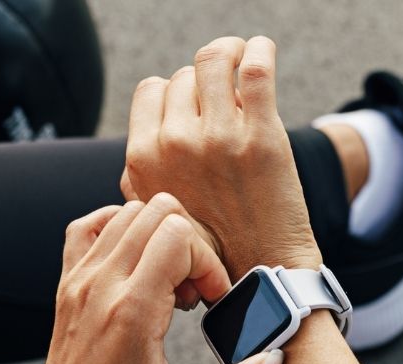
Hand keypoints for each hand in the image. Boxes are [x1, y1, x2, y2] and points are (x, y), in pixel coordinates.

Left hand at [13, 194, 283, 363]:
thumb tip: (272, 363)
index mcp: (131, 312)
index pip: (180, 236)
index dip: (208, 264)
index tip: (210, 304)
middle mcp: (101, 285)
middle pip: (157, 212)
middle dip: (190, 245)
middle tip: (194, 293)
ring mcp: (79, 279)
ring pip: (129, 212)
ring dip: (160, 239)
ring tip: (170, 285)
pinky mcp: (67, 282)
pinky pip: (92, 225)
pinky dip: (122, 231)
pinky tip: (139, 265)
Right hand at [122, 35, 321, 278]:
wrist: (262, 275)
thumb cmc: (211, 252)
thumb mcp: (155, 218)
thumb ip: (140, 179)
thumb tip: (141, 150)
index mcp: (144, 159)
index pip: (151, 89)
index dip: (175, 91)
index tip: (195, 102)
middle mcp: (176, 144)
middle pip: (185, 75)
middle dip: (206, 81)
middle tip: (227, 97)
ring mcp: (219, 137)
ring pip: (215, 59)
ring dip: (231, 52)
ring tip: (243, 59)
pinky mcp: (262, 135)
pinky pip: (256, 68)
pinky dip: (259, 50)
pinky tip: (262, 52)